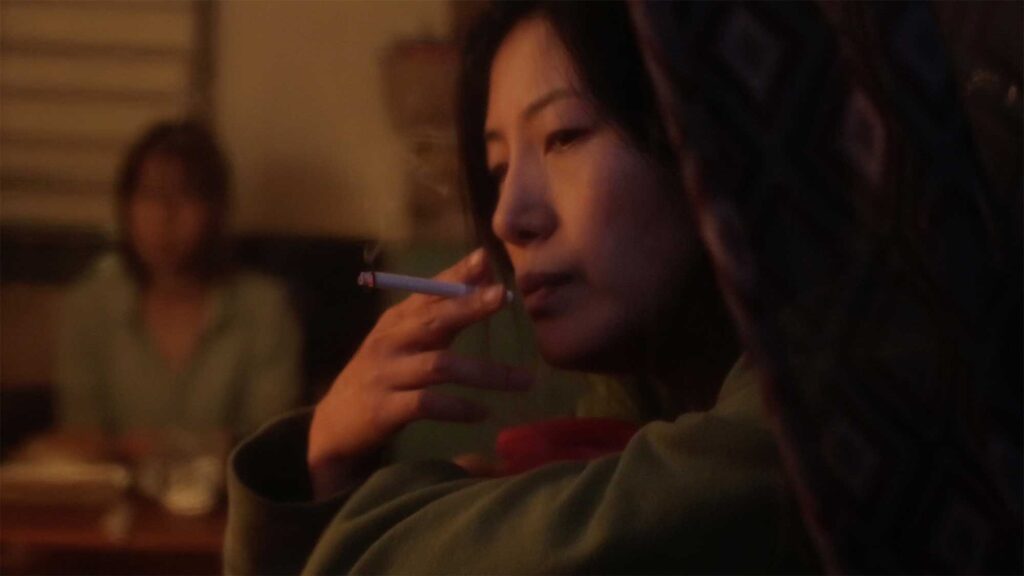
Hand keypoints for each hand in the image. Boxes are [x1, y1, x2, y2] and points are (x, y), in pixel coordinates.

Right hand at [307, 249, 531, 496]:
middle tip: (503, 297)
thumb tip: (485, 277)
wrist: (334, 426)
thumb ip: (438, 313)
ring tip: (524, 380)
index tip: (485, 258)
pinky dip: (458, 407)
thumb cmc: (383, 376)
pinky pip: (426, 404)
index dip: (456, 274)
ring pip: (439, 366)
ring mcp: (386, 374)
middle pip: (433, 320)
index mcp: (397, 321)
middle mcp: (390, 341)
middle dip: (469, 307)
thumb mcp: (404, 341)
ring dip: (485, 373)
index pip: (428, 290)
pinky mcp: (384, 409)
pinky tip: (483, 412)